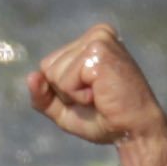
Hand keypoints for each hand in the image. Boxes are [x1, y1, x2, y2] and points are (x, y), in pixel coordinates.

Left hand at [25, 22, 166, 147]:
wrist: (135, 132)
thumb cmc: (105, 119)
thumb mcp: (65, 108)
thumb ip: (42, 94)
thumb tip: (31, 76)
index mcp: (91, 40)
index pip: (49, 64)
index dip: (62, 90)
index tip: (91, 95)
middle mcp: (97, 33)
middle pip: (48, 67)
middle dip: (66, 92)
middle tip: (97, 97)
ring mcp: (99, 39)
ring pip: (54, 73)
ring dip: (73, 94)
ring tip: (100, 95)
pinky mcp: (99, 51)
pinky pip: (65, 80)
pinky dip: (79, 95)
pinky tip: (101, 94)